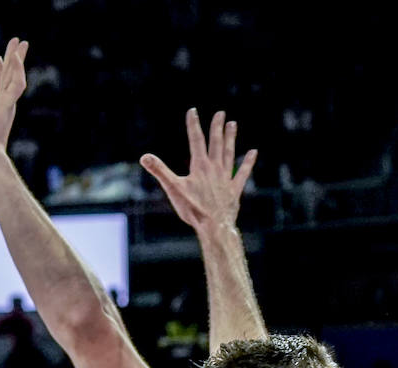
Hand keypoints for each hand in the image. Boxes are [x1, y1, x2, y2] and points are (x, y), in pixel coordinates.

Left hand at [0, 37, 27, 169]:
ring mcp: (6, 105)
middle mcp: (3, 105)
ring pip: (16, 76)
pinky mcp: (7, 106)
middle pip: (10, 76)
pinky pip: (17, 85)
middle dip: (14, 58)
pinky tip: (16, 57)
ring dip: (18, 58)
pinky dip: (18, 70)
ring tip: (21, 41)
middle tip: (19, 42)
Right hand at [140, 109, 256, 234]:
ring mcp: (226, 178)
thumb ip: (160, 171)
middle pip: (216, 143)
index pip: (196, 140)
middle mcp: (215, 168)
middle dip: (217, 127)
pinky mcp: (234, 190)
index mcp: (200, 166)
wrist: (214, 226)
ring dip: (230, 138)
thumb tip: (144, 157)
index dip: (193, 124)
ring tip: (233, 125)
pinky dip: (248, 162)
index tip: (193, 111)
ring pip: (229, 153)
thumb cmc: (193, 209)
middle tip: (220, 113)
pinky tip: (253, 152)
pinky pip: (243, 173)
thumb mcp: (173, 189)